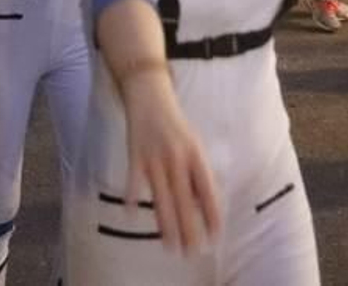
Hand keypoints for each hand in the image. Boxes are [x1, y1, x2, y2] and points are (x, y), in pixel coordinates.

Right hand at [121, 69, 221, 253]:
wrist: (150, 94)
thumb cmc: (175, 122)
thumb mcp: (193, 143)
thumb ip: (196, 171)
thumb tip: (202, 202)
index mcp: (195, 154)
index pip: (207, 190)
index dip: (211, 214)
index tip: (215, 236)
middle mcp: (177, 158)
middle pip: (184, 201)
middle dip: (189, 229)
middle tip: (192, 252)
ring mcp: (155, 158)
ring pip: (162, 198)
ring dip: (166, 225)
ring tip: (170, 246)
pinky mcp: (135, 155)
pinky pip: (134, 181)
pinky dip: (132, 198)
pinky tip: (132, 216)